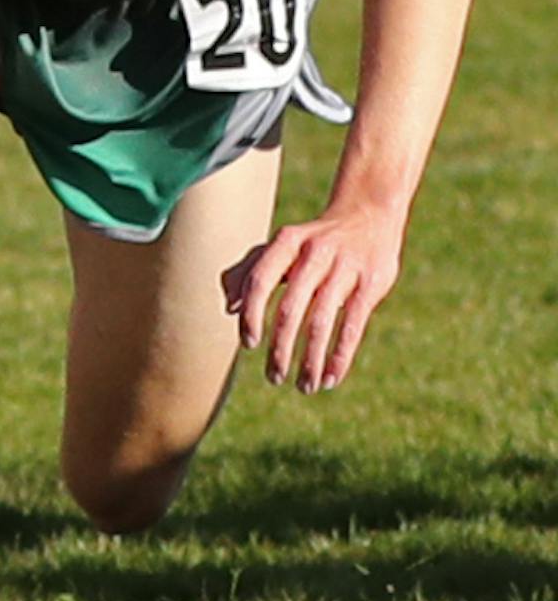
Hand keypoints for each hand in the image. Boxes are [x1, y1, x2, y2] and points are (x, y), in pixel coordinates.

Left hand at [228, 201, 404, 394]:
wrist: (369, 213)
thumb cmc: (314, 239)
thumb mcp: (282, 245)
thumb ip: (250, 271)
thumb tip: (228, 307)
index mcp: (286, 242)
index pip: (260, 280)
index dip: (252, 315)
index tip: (249, 345)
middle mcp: (314, 253)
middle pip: (290, 308)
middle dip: (280, 349)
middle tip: (274, 377)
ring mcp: (345, 268)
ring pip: (322, 322)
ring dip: (310, 360)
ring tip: (304, 387)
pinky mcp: (371, 284)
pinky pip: (353, 326)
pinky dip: (340, 357)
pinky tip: (330, 379)